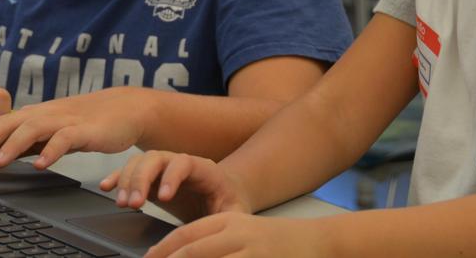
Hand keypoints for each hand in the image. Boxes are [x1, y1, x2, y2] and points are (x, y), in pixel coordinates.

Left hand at [0, 87, 148, 171]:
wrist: (126, 109)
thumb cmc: (88, 122)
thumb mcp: (53, 131)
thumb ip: (28, 142)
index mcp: (36, 114)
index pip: (1, 125)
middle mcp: (47, 114)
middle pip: (10, 122)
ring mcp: (66, 120)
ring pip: (34, 127)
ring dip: (14, 144)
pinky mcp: (85, 129)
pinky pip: (65, 138)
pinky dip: (51, 150)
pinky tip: (41, 164)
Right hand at [102, 150, 249, 222]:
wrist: (225, 195)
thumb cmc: (231, 204)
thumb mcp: (235, 212)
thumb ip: (228, 219)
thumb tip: (215, 236)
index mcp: (204, 169)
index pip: (184, 163)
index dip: (171, 177)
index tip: (162, 198)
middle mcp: (180, 163)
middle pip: (156, 159)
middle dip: (142, 178)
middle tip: (134, 203)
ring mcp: (164, 168)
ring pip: (140, 162)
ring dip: (128, 180)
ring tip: (122, 203)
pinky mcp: (151, 178)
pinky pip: (130, 171)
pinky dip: (117, 177)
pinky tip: (107, 187)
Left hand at [143, 213, 328, 257]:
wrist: (314, 242)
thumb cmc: (271, 241)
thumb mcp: (239, 231)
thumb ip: (210, 242)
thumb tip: (177, 254)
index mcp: (227, 221)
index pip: (185, 236)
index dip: (161, 251)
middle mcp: (236, 234)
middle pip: (191, 252)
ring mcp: (250, 252)